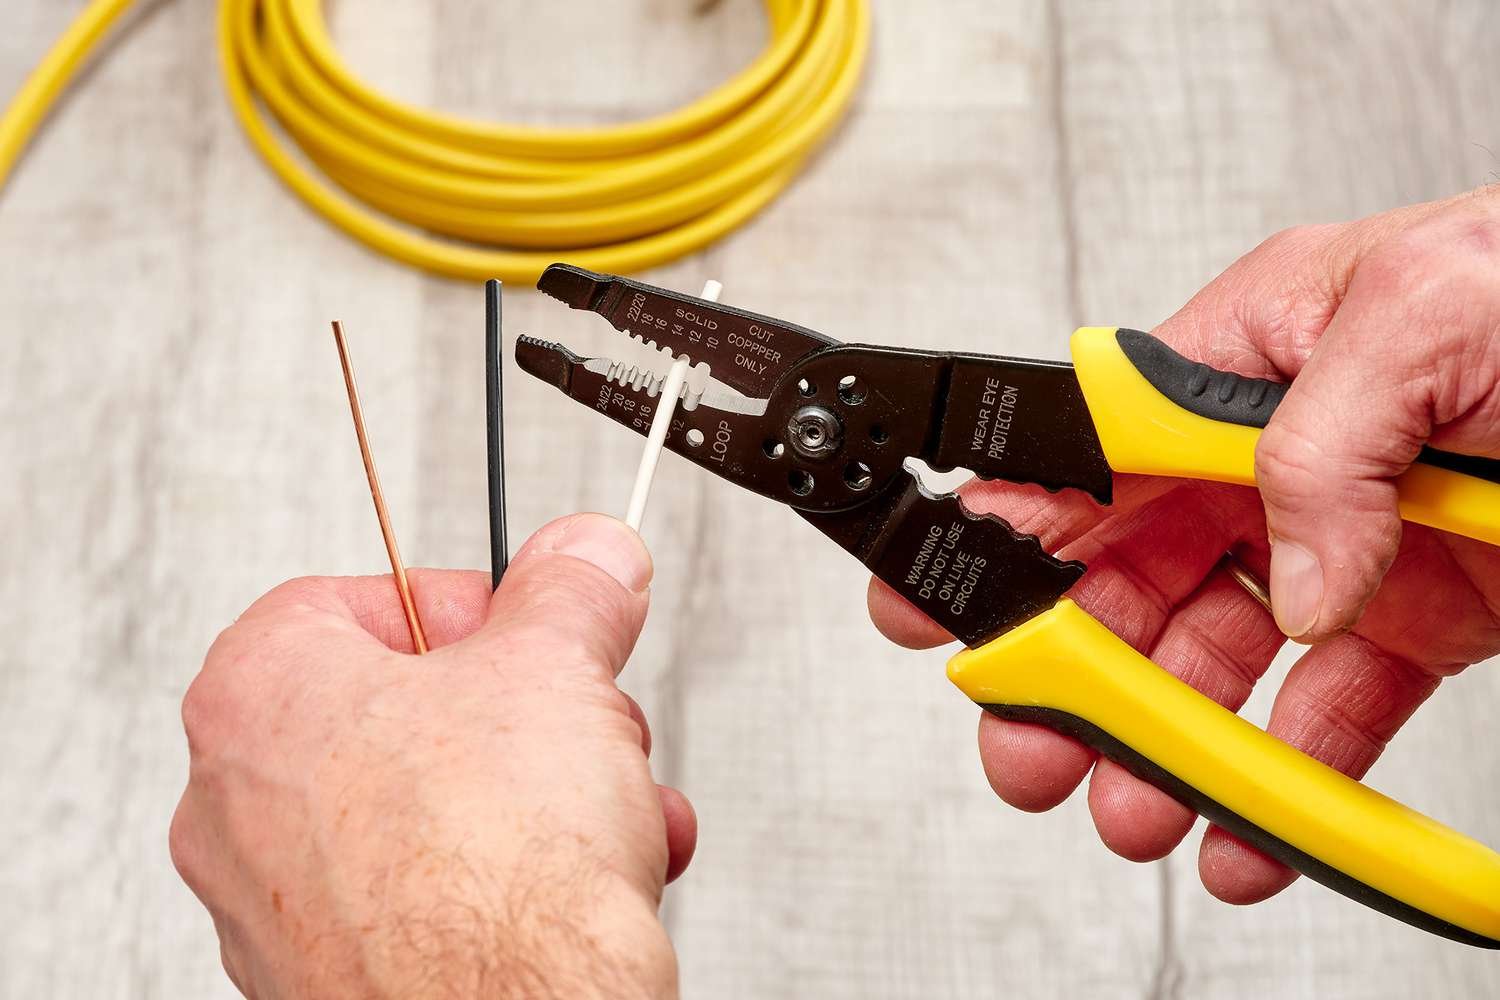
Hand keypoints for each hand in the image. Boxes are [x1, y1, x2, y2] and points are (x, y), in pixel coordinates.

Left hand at [170, 514, 695, 998]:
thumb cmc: (491, 867)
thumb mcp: (556, 667)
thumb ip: (572, 589)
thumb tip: (589, 555)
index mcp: (259, 694)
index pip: (358, 599)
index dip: (470, 606)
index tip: (534, 628)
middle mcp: (238, 803)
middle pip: (407, 708)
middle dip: (528, 713)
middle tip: (587, 723)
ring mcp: (280, 905)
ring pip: (429, 807)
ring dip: (543, 797)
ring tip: (611, 810)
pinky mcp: (333, 976)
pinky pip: (431, 894)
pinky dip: (513, 879)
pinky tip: (596, 881)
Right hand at [869, 190, 1499, 902]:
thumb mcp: (1425, 305)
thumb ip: (1317, 438)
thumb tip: (1290, 582)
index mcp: (1243, 359)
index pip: (1090, 457)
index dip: (1010, 533)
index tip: (952, 607)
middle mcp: (1274, 458)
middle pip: (1133, 578)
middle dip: (1069, 668)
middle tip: (1032, 740)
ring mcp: (1341, 544)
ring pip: (1216, 659)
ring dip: (1164, 740)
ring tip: (1130, 803)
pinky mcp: (1417, 619)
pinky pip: (1329, 711)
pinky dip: (1288, 777)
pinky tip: (1251, 821)